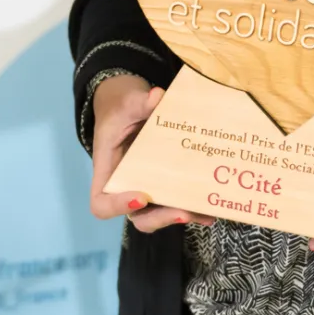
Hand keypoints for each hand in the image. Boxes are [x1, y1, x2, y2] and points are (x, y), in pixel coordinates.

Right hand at [87, 76, 207, 232]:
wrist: (132, 105)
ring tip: (206, 214)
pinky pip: (177, 203)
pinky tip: (212, 209)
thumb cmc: (121, 107)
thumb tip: (157, 96)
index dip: (118, 207)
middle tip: (183, 212)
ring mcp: (148, 188)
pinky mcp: (166, 184)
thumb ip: (139, 102)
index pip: (102, 204)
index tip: (141, 196)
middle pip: (138, 218)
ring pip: (161, 214)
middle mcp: (127, 187)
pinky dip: (195, 208)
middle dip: (161, 218)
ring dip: (184, 216)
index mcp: (108, 172)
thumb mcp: (127, 102)